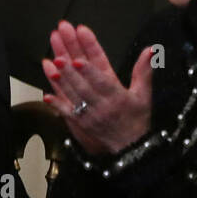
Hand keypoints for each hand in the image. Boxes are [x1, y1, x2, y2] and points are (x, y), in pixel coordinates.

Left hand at [42, 22, 151, 155]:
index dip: (90, 71)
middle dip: (70, 69)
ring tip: (50, 63)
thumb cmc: (137, 117)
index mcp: (117, 96)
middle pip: (83, 84)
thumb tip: (151, 48)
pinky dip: (56, 104)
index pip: (102, 80)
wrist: (132, 148)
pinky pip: (67, 113)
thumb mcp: (144, 94)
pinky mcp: (82, 123)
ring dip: (61, 80)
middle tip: (58, 55)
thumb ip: (144, 70)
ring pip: (73, 96)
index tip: (78, 59)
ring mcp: (90, 115)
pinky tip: (46, 94)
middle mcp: (102, 105)